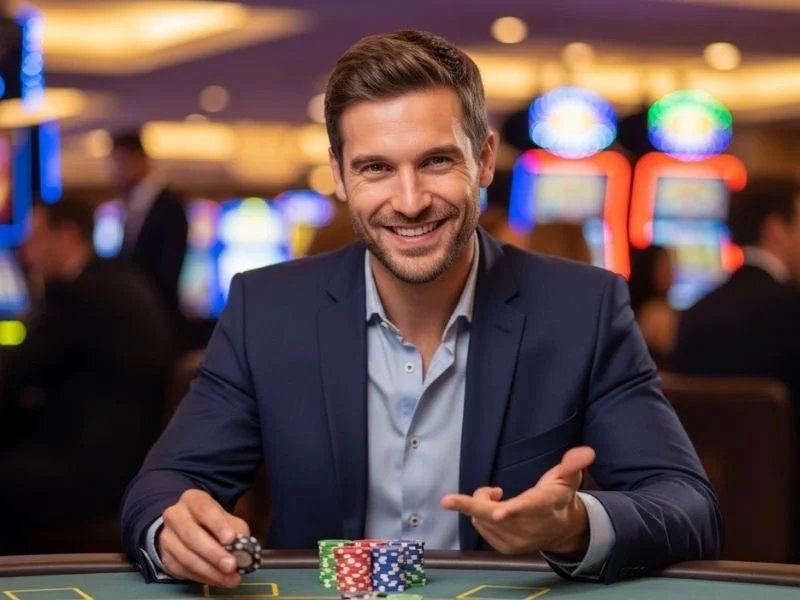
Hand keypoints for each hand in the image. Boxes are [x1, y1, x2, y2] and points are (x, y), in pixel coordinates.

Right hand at [158, 489, 250, 587]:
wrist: (186, 526)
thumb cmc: (212, 521)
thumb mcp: (227, 518)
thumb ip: (236, 530)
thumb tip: (243, 550)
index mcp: (192, 499)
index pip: (204, 509)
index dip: (217, 525)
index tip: (231, 539)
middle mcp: (175, 515)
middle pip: (191, 535)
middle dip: (213, 553)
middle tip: (231, 566)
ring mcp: (166, 537)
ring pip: (186, 556)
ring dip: (210, 571)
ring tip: (230, 579)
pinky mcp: (165, 557)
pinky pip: (183, 570)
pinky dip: (203, 577)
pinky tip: (218, 580)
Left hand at [441, 446, 594, 555]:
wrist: (562, 530)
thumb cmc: (559, 497)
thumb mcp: (568, 478)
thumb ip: (572, 464)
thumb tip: (586, 451)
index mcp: (543, 506)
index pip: (528, 508)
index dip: (513, 510)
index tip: (499, 511)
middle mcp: (529, 527)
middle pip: (494, 516)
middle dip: (471, 506)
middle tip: (447, 499)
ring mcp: (516, 540)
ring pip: (483, 518)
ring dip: (481, 502)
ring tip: (496, 493)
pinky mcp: (505, 547)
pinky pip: (481, 526)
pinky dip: (481, 514)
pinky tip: (495, 507)